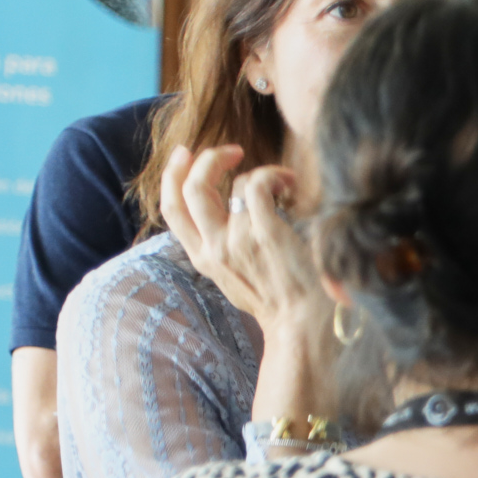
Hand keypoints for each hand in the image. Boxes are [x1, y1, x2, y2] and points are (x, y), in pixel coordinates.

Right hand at [159, 145, 329, 335]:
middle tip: (233, 151)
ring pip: (232, 183)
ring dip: (258, 172)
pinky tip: (290, 185)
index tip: (186, 154)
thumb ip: (222, 249)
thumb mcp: (235, 279)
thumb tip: (224, 213)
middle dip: (207, 159)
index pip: (171, 208)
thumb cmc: (281, 302)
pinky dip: (274, 175)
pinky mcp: (266, 233)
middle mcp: (214, 249)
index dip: (173, 174)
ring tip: (283, 184)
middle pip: (190, 188)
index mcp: (203, 259)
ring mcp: (238, 240)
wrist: (305, 326)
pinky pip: (258, 184)